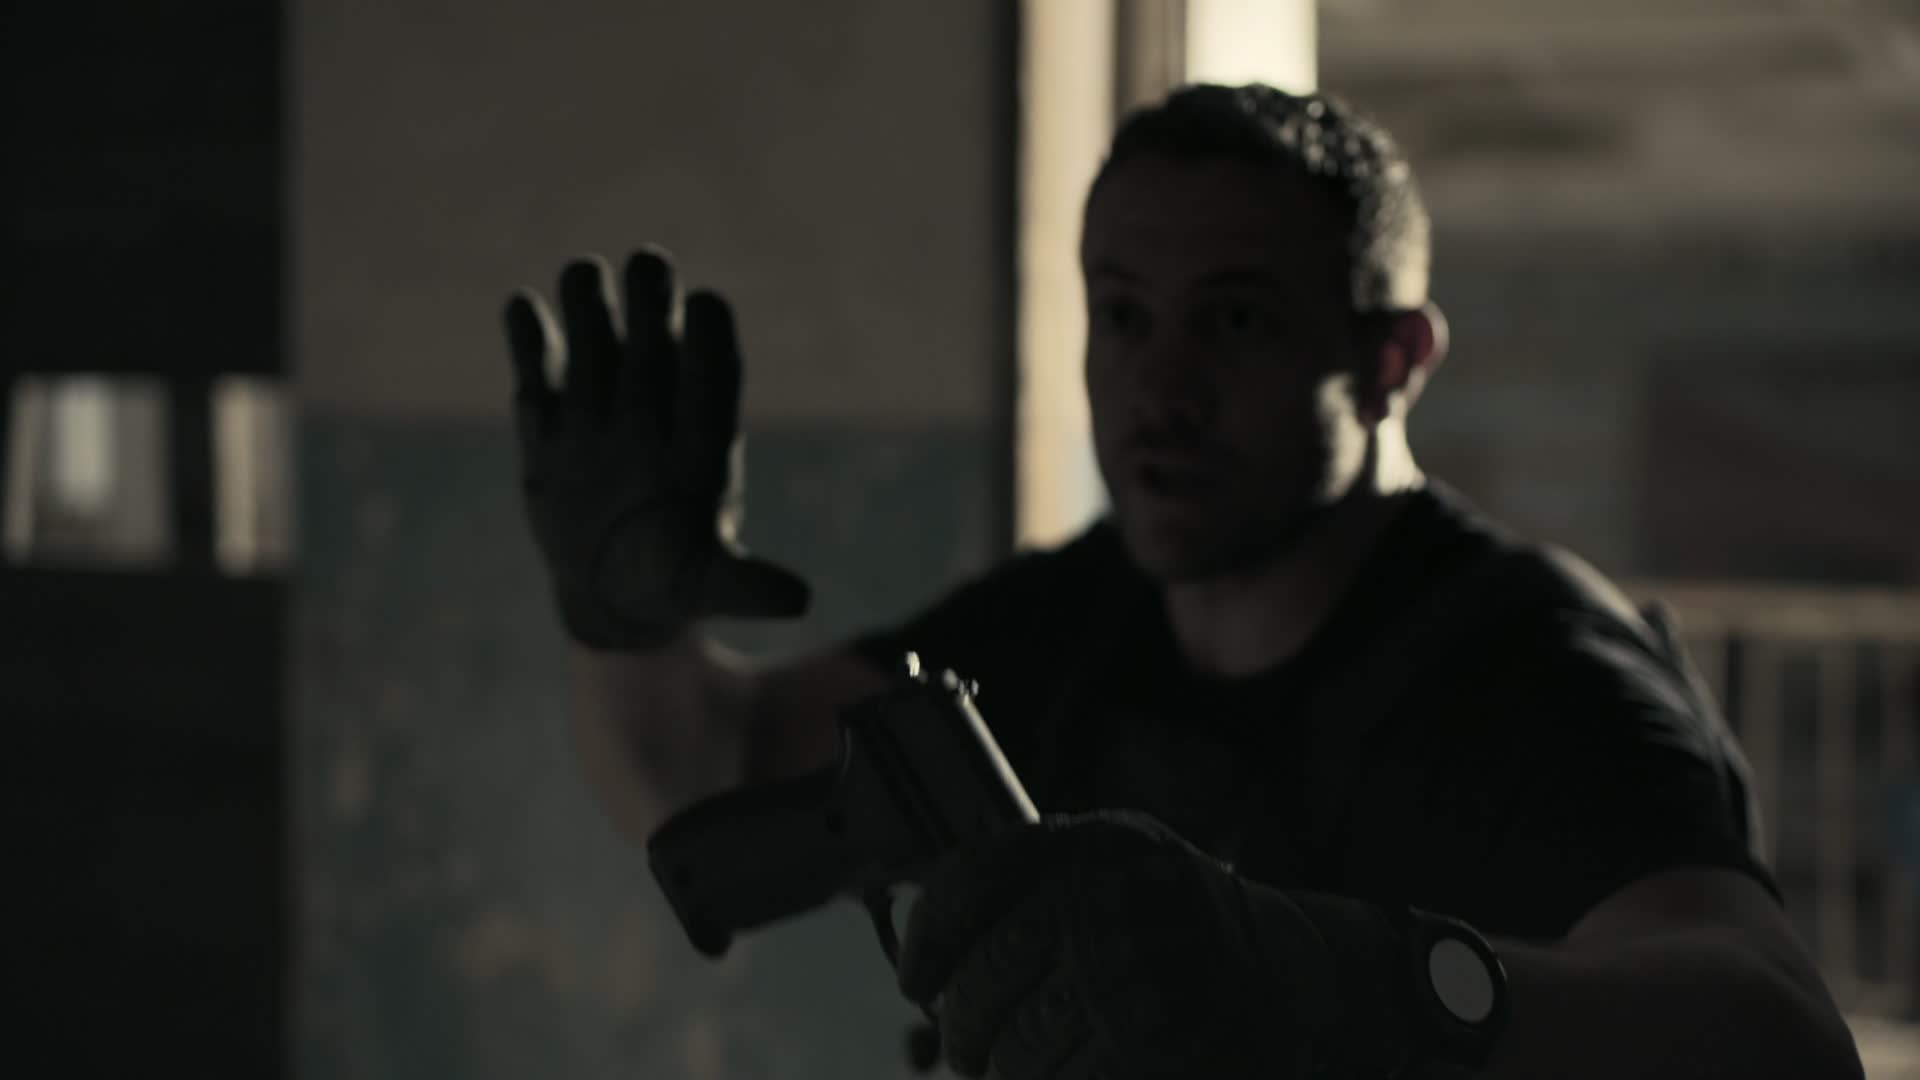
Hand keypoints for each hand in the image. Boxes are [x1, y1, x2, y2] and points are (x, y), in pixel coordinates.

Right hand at [505, 248, 809, 647]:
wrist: (616, 591)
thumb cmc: (677, 581)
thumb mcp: (709, 587)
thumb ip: (747, 585)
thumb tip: (797, 600)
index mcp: (702, 439)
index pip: (712, 375)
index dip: (709, 340)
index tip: (706, 304)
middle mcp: (654, 411)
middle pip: (654, 345)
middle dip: (653, 304)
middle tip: (650, 264)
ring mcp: (599, 411)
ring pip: (596, 343)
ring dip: (591, 307)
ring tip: (585, 274)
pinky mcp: (548, 423)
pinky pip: (536, 371)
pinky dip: (529, 339)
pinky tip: (523, 308)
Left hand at [896, 812, 1415, 1078]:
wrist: (1293, 972)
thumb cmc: (1178, 919)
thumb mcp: (1115, 861)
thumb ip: (1032, 878)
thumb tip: (930, 943)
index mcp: (1087, 844)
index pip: (969, 880)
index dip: (927, 938)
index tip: (917, 980)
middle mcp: (1102, 900)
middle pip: (980, 981)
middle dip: (963, 1029)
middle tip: (967, 1049)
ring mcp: (1125, 975)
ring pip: (1012, 1049)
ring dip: (1005, 1072)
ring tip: (1016, 1070)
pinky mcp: (1146, 1044)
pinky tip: (1062, 1076)